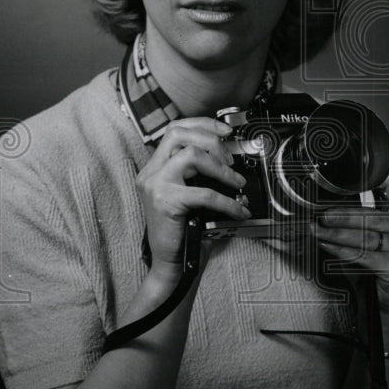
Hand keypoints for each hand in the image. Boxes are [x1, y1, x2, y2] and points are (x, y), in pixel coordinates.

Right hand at [135, 117, 250, 288]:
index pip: (175, 130)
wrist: (173, 264)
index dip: (202, 124)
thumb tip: (230, 157)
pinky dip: (227, 201)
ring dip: (221, 168)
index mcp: (155, 167)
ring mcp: (155, 185)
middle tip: (231, 160)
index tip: (226, 130)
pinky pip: (204, 192)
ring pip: (190, 155)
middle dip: (211, 140)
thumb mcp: (190, 195)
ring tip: (237, 182)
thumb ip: (199, 175)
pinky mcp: (165, 201)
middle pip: (179, 134)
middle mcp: (150, 172)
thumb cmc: (185, 231)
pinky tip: (238, 210)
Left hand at [311, 179, 388, 313]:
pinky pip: (361, 253)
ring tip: (318, 230)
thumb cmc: (376, 271)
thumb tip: (330, 207)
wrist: (385, 305)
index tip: (362, 167)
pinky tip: (326, 244)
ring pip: (363, 235)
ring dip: (335, 233)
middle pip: (371, 216)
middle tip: (321, 214)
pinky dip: (339, 250)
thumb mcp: (369, 241)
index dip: (380, 178)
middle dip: (341, 215)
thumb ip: (359, 222)